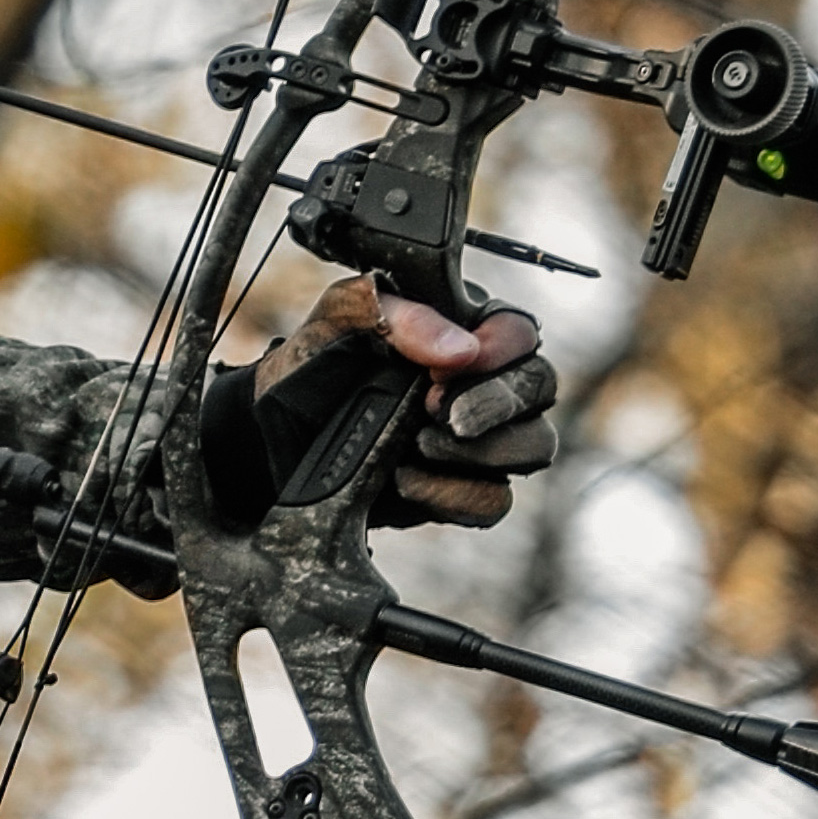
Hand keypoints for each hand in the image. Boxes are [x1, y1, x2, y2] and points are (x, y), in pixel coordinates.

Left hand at [217, 279, 562, 531]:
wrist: (277, 436)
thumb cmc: (313, 365)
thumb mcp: (343, 318)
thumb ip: (402, 316)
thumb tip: (461, 350)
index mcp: (467, 327)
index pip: (520, 332)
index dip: (499, 351)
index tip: (449, 368)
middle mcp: (485, 381)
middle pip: (540, 389)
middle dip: (495, 404)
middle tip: (437, 412)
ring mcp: (479, 440)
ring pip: (532, 447)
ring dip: (479, 452)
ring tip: (416, 445)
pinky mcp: (460, 489)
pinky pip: (493, 501)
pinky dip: (454, 496)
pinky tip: (406, 481)